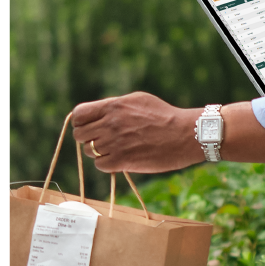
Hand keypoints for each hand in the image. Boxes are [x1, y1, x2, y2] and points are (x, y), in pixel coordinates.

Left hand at [71, 93, 204, 172]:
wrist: (185, 134)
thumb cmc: (164, 115)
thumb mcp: (138, 100)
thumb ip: (114, 106)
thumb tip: (97, 114)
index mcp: (113, 106)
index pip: (79, 114)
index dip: (81, 122)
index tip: (90, 126)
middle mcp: (110, 123)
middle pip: (80, 135)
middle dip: (88, 138)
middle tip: (103, 140)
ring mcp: (115, 142)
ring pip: (89, 151)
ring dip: (99, 152)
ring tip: (116, 149)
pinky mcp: (122, 160)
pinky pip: (100, 165)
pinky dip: (107, 164)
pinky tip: (120, 159)